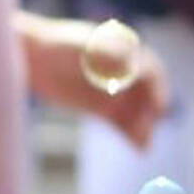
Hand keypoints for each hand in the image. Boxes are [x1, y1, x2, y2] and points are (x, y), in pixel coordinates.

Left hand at [16, 14, 167, 149]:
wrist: (36, 58)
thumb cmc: (59, 45)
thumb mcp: (85, 46)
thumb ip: (108, 55)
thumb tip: (131, 66)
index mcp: (126, 53)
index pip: (151, 70)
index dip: (157, 86)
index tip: (156, 102)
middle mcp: (126, 74)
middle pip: (148, 95)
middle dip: (151, 111)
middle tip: (147, 126)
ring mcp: (116, 93)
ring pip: (138, 113)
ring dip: (145, 127)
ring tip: (143, 144)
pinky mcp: (104, 111)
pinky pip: (124, 125)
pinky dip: (133, 136)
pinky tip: (140, 149)